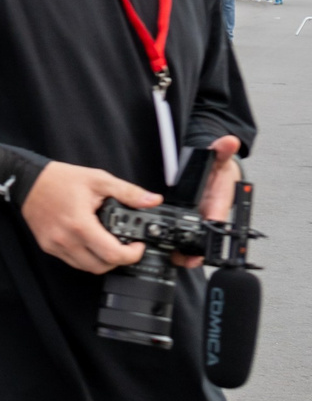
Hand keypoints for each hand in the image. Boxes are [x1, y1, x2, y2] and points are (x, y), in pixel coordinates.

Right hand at [21, 161, 153, 273]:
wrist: (27, 181)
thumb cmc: (59, 179)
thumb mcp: (98, 180)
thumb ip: (128, 192)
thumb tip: (152, 200)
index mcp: (80, 224)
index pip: (112, 254)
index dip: (132, 255)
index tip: (137, 246)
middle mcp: (66, 239)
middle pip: (101, 266)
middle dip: (119, 260)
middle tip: (126, 247)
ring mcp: (55, 245)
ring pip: (87, 267)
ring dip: (103, 261)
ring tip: (109, 245)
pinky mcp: (48, 246)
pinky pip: (73, 261)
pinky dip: (86, 258)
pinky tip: (90, 243)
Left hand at [179, 137, 244, 267]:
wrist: (211, 171)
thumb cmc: (219, 169)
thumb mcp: (219, 158)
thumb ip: (222, 150)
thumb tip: (230, 141)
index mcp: (219, 201)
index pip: (218, 215)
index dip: (211, 226)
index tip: (204, 233)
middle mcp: (210, 213)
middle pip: (206, 236)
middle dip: (196, 248)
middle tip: (186, 258)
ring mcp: (199, 219)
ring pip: (195, 241)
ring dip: (187, 252)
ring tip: (176, 259)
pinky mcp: (189, 222)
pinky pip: (184, 238)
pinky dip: (178, 248)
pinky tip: (170, 254)